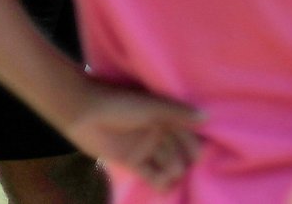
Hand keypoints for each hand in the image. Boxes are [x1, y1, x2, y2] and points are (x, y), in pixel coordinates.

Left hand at [60, 81, 204, 192]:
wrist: (84, 112)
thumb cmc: (119, 103)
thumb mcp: (150, 106)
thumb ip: (177, 113)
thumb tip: (207, 117)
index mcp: (164, 116)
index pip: (187, 133)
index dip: (194, 145)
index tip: (201, 156)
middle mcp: (158, 132)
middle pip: (179, 151)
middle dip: (184, 162)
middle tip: (185, 169)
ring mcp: (146, 148)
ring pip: (167, 164)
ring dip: (172, 173)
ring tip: (171, 176)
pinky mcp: (133, 162)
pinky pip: (151, 175)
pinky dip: (159, 182)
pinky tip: (164, 187)